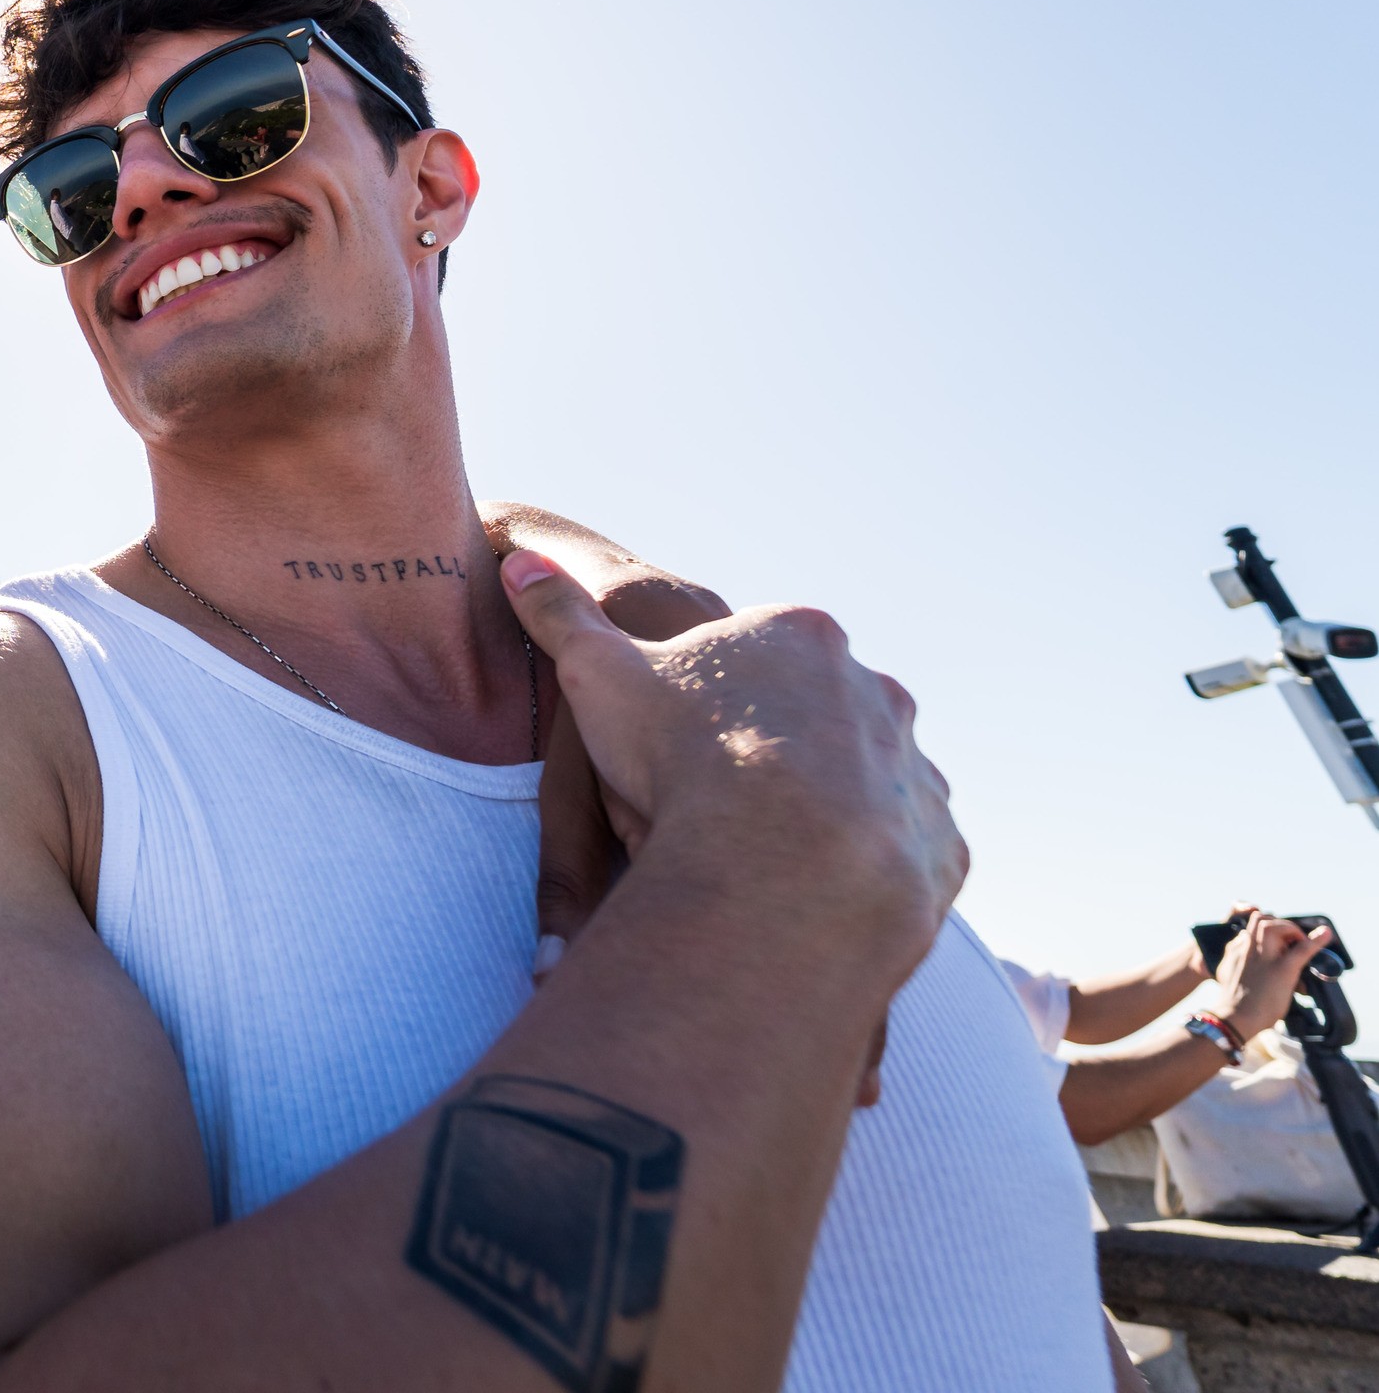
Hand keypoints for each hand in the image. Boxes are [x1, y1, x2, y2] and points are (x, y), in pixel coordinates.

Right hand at [504, 551, 965, 986]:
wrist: (781, 864)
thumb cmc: (683, 758)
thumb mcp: (599, 676)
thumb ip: (562, 617)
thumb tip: (519, 563)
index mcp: (798, 639)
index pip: (755, 655)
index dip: (706, 699)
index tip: (675, 741)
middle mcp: (874, 693)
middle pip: (818, 715)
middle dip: (773, 749)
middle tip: (714, 802)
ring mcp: (916, 771)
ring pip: (869, 783)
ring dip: (829, 810)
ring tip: (765, 859)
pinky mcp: (940, 848)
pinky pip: (906, 856)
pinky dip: (868, 872)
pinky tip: (817, 895)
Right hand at [1214, 912, 1332, 1043]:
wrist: (1235, 1017)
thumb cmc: (1233, 1000)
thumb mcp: (1226, 971)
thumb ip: (1235, 957)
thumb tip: (1241, 949)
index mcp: (1236, 949)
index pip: (1250, 929)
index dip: (1266, 933)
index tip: (1277, 943)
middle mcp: (1249, 948)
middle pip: (1261, 919)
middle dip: (1278, 924)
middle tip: (1290, 940)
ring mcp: (1266, 957)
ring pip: (1274, 926)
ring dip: (1290, 929)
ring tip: (1299, 942)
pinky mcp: (1283, 969)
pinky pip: (1302, 949)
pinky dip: (1316, 940)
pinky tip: (1325, 934)